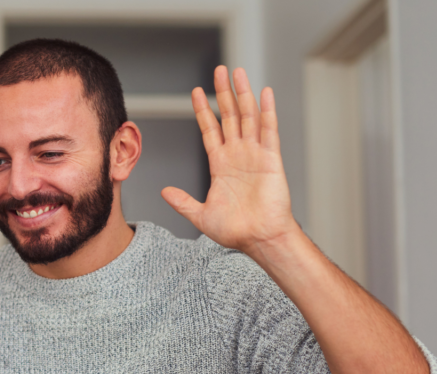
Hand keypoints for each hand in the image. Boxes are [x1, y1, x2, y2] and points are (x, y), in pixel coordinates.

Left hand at [161, 66, 299, 257]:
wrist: (259, 239)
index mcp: (220, 165)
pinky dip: (267, 111)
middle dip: (223, 93)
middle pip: (229, 116)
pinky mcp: (271, 159)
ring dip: (242, 94)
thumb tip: (164, 192)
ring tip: (237, 72)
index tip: (195, 92)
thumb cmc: (236, 231)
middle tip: (219, 70)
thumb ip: (183, 202)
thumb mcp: (201, 215)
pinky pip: (269, 130)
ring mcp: (255, 154)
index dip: (203, 111)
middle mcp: (238, 155)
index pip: (210, 130)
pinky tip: (264, 92)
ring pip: (247, 117)